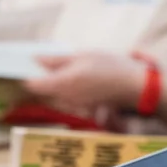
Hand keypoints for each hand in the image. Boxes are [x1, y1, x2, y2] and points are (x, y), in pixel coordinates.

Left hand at [24, 53, 144, 111]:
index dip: (30, 73)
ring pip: (56, 97)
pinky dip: (72, 94)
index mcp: (61, 83)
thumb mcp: (84, 56)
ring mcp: (74, 106)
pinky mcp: (85, 110)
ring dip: (59, 86)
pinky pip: (70, 102)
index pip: (31, 84)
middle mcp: (63, 99)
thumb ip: (57, 60)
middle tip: (59, 65)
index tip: (34, 65)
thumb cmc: (112, 68)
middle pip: (44, 91)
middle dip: (46, 79)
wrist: (137, 89)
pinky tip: (86, 84)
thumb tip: (35, 59)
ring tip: (76, 73)